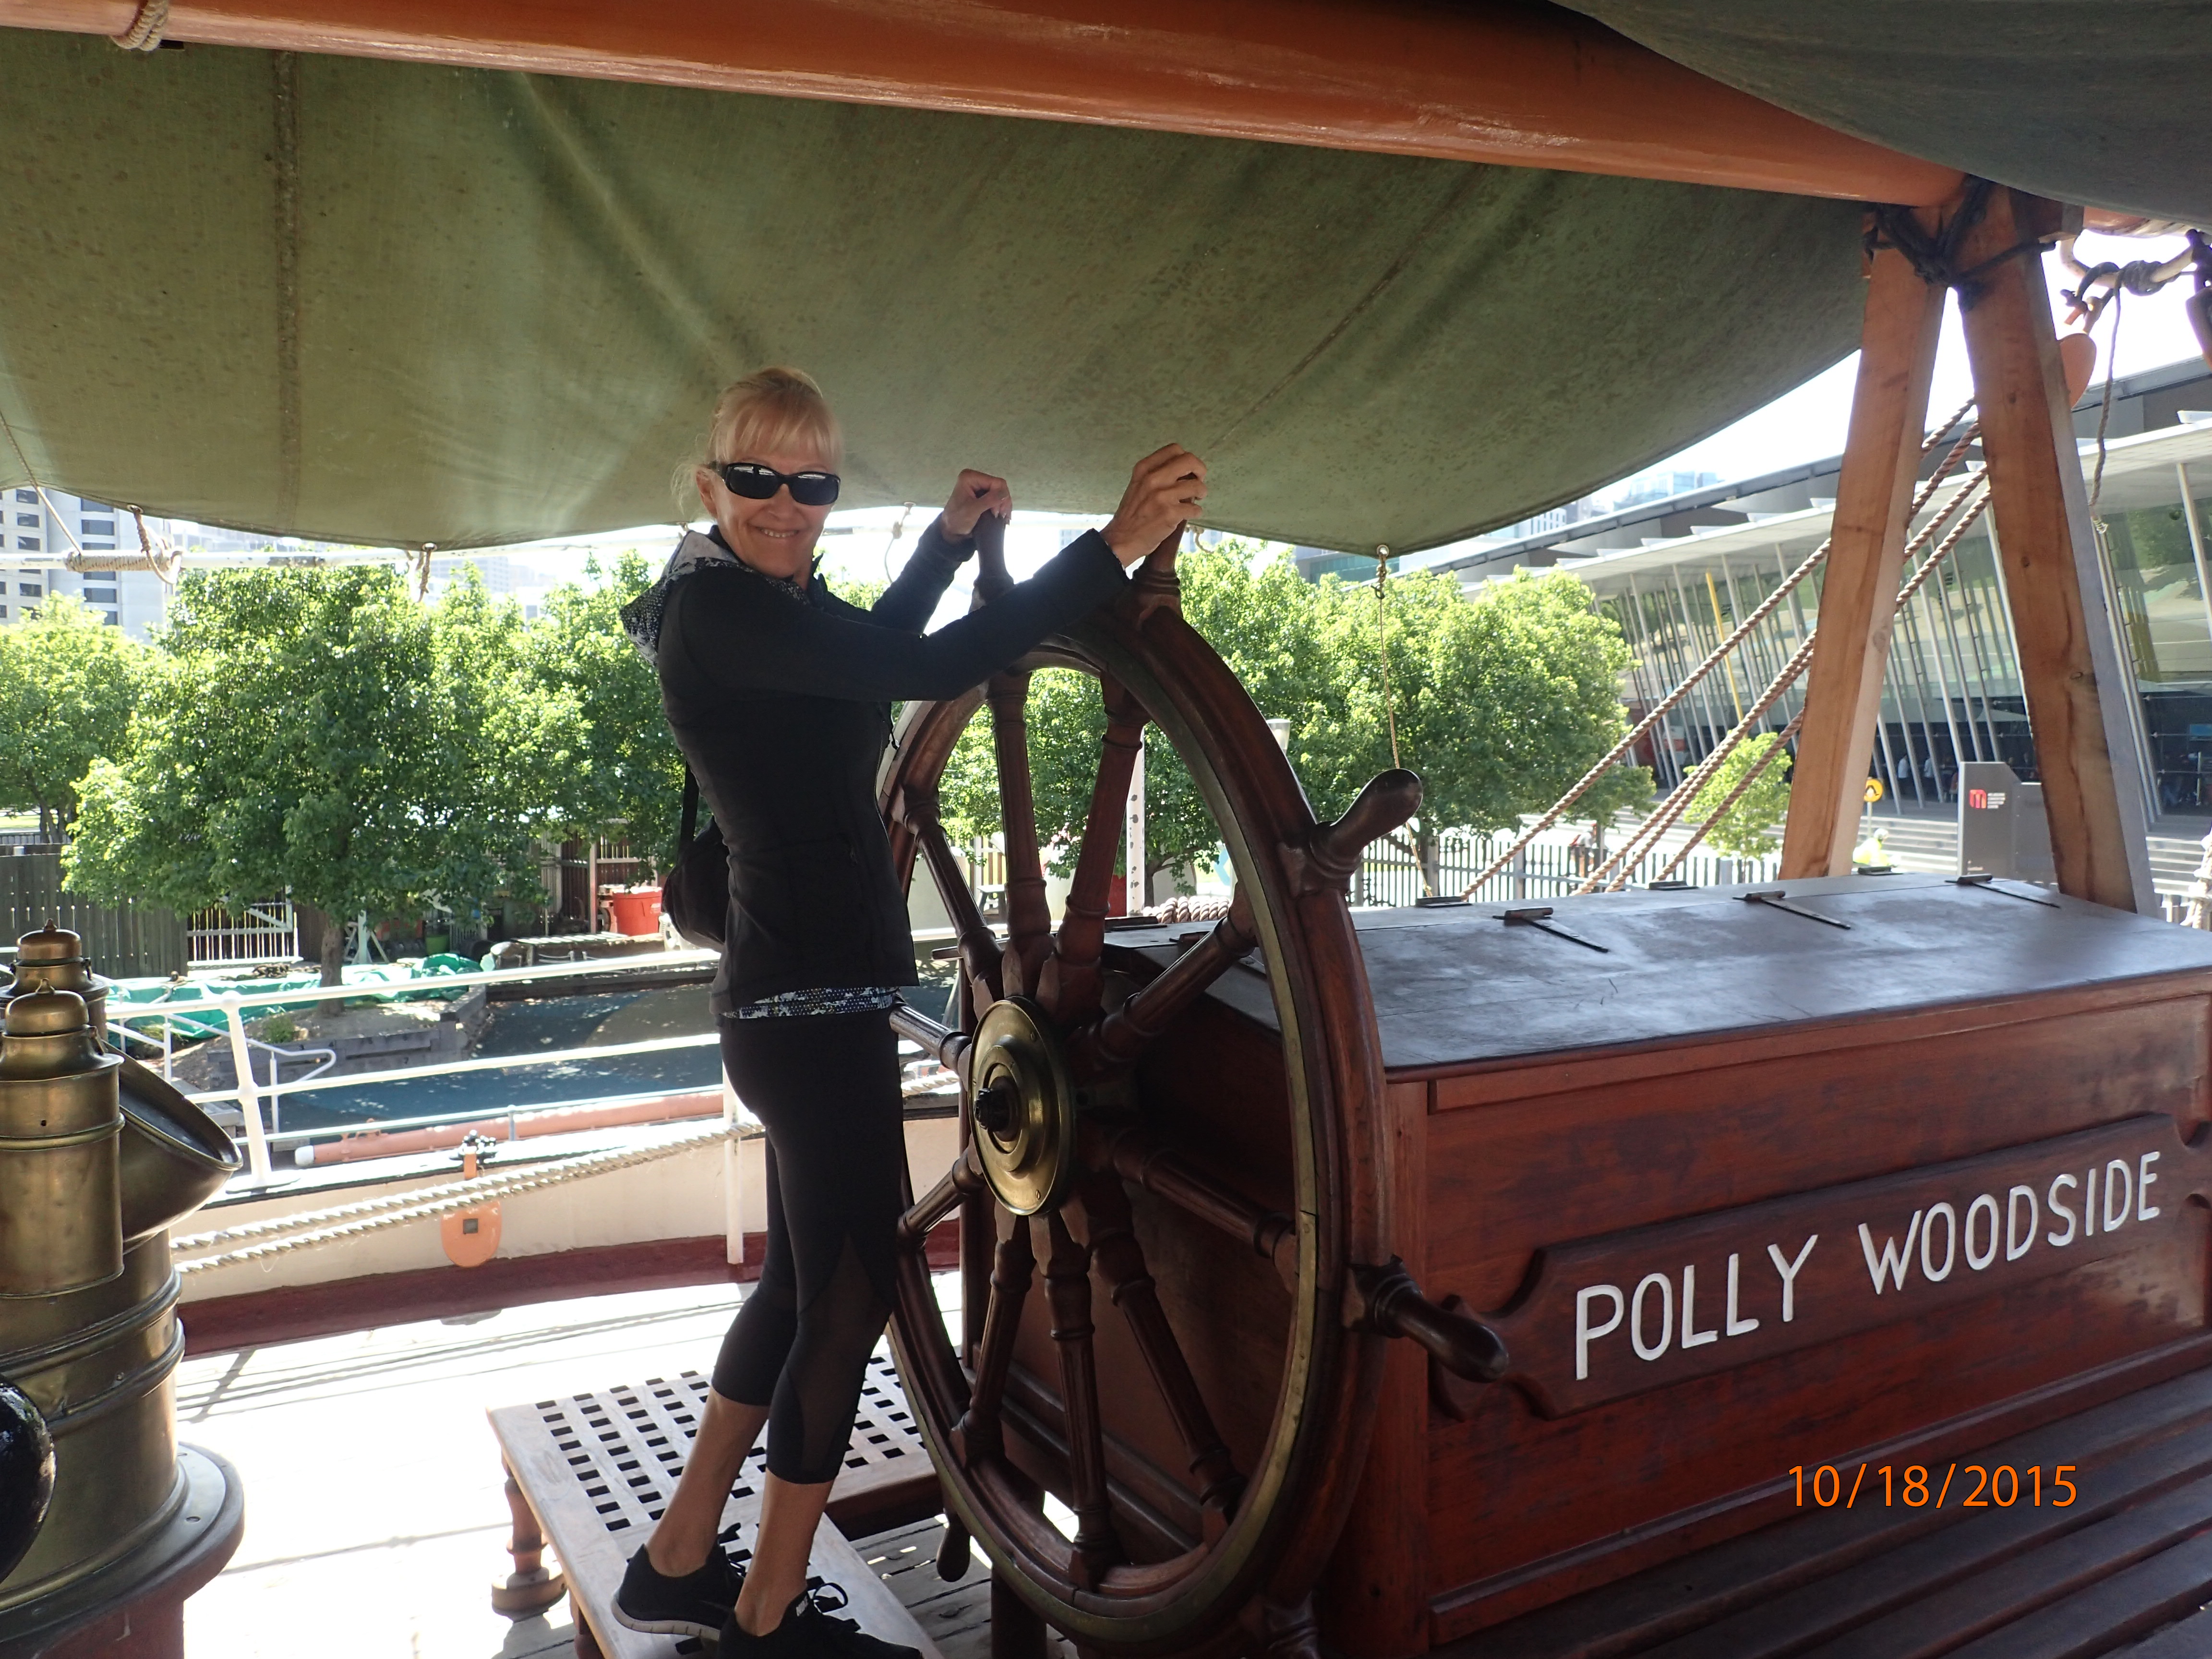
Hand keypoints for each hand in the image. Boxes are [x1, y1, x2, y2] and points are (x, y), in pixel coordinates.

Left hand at [942, 469, 1011, 539]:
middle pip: (1000, 487)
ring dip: (1003, 506)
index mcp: (970, 477)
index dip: (1001, 497)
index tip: (997, 512)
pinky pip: (997, 497)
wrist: (952, 530)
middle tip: (1002, 516)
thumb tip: (1005, 493)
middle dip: (1003, 502)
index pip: (996, 482)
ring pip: (1000, 492)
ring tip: (1002, 518)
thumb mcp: (973, 510)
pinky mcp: (982, 494)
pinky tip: (1001, 516)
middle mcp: (975, 478)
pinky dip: (1001, 507)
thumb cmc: (957, 520)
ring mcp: (979, 486)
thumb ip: (989, 500)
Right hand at [1101, 444, 1206, 566]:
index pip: (1174, 449)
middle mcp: (1153, 479)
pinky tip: (1189, 515)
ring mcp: (1162, 496)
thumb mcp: (1138, 485)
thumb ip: (1157, 475)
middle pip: (1189, 460)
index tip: (1189, 470)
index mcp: (1144, 468)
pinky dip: (1196, 512)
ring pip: (1197, 486)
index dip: (1187, 459)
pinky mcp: (1170, 514)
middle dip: (1200, 470)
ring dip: (1201, 493)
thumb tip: (1184, 471)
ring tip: (1196, 499)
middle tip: (1199, 481)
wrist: (1121, 539)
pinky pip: (1195, 509)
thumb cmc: (1132, 513)